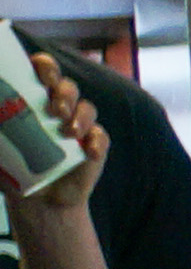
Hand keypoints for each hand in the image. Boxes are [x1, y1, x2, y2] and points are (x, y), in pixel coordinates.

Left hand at [9, 55, 104, 218]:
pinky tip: (88, 152)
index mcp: (35, 99)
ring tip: (70, 133)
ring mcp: (78, 127)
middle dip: (66, 93)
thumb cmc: (11, 168)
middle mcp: (59, 108)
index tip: (43, 76)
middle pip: (68, 87)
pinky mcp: (94, 147)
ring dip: (81, 116)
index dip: (46, 67)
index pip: (44, 72)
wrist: (36, 201)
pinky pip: (101, 137)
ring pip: (88, 108)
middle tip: (57, 109)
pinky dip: (96, 142)